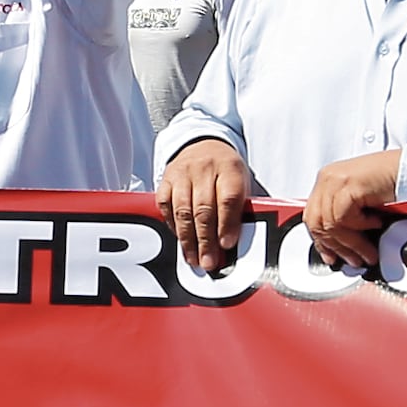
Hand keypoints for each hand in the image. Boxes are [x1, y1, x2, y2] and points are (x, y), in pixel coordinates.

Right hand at [164, 139, 257, 271]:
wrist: (203, 145)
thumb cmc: (225, 171)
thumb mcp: (241, 182)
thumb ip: (239, 208)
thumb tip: (233, 243)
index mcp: (229, 169)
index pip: (228, 199)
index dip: (227, 224)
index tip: (226, 245)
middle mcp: (204, 169)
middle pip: (203, 208)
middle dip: (206, 240)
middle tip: (208, 262)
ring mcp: (182, 173)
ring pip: (183, 210)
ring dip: (188, 239)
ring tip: (193, 259)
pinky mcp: (165, 180)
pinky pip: (165, 206)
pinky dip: (172, 226)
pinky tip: (180, 240)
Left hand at [304, 151, 405, 268]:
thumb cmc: (394, 182)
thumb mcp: (361, 201)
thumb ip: (346, 216)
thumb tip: (339, 245)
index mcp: (327, 181)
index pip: (313, 217)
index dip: (322, 241)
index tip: (332, 257)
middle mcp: (328, 178)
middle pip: (316, 222)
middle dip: (336, 247)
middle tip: (354, 260)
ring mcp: (336, 179)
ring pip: (331, 224)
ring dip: (353, 244)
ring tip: (369, 251)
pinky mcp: (349, 184)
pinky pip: (344, 218)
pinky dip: (361, 226)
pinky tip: (376, 223)